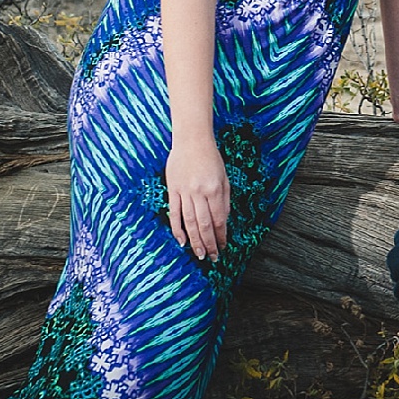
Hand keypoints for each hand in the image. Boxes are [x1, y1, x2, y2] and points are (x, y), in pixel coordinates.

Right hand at [166, 135, 229, 260]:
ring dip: (195, 241)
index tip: (223, 247)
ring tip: (200, 255)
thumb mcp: (224, 178)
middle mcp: (200, 193)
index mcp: (215, 189)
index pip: (219, 220)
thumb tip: (223, 222)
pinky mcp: (173, 190)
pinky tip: (181, 241)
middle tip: (212, 258)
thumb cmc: (210, 158)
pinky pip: (174, 213)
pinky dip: (177, 229)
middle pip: (204, 225)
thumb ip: (225, 200)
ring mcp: (184, 192)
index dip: (221, 236)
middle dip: (209, 244)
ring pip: (190, 222)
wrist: (191, 140)